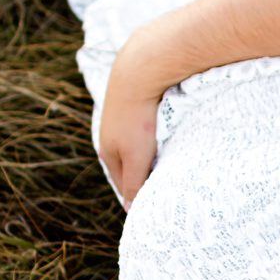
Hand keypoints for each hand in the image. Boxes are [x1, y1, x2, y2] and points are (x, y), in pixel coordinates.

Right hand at [97, 32, 170, 205]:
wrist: (140, 71)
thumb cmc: (138, 118)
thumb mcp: (136, 157)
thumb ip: (134, 182)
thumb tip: (131, 208)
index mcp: (108, 153)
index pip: (123, 185)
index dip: (138, 197)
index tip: (154, 208)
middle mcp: (111, 136)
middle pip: (130, 165)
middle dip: (145, 177)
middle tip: (166, 189)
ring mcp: (122, 119)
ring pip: (139, 146)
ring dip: (152, 156)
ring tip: (170, 165)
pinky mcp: (135, 105)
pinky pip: (146, 129)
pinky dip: (156, 138)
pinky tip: (168, 137)